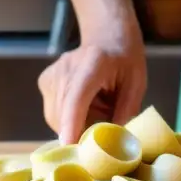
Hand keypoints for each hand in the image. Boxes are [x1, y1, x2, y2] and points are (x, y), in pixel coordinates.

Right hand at [37, 27, 146, 143]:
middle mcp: (65, 67)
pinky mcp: (44, 82)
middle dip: (83, 130)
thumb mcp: (136, 84)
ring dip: (77, 124)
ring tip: (97, 109)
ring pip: (56, 118)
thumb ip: (126, 111)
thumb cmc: (125, 61)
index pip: (77, 96)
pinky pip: (53, 113)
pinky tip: (85, 105)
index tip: (69, 144)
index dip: (71, 122)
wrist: (106, 36)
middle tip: (105, 123)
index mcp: (94, 62)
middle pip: (64, 113)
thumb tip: (114, 142)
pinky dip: (69, 118)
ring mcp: (51, 75)